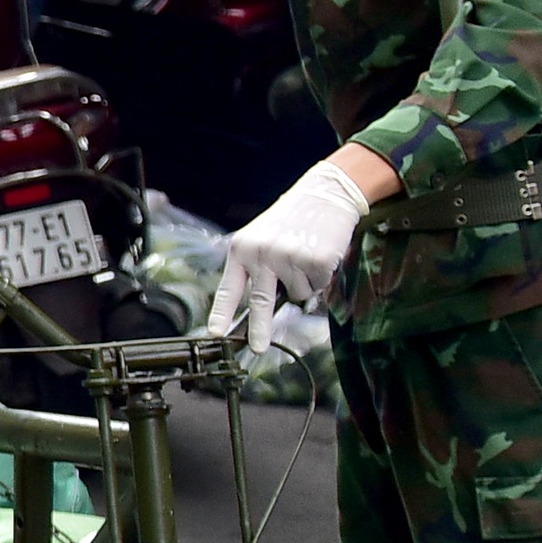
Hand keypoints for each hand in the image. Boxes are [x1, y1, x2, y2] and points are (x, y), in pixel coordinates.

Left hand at [209, 154, 376, 345]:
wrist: (324, 194)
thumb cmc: (291, 221)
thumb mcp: (261, 238)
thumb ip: (257, 269)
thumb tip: (264, 310)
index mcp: (242, 249)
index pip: (229, 288)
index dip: (222, 314)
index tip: (217, 334)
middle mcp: (262, 253)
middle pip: (260, 301)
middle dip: (260, 329)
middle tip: (258, 348)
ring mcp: (289, 256)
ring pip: (298, 294)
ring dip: (305, 283)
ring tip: (304, 255)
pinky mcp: (315, 259)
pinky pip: (317, 285)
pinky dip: (321, 276)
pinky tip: (319, 252)